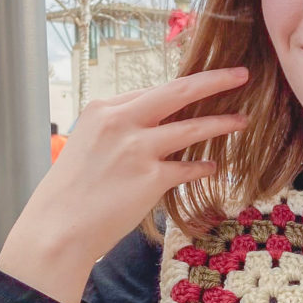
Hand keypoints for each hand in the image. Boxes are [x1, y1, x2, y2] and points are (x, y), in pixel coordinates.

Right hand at [0, 66, 250, 302]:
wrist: (59, 227)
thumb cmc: (70, 195)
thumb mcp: (87, 147)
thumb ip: (116, 135)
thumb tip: (146, 136)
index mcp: (103, 110)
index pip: (150, 92)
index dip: (180, 90)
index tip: (201, 85)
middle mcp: (122, 122)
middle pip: (178, 92)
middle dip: (214, 81)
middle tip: (240, 75)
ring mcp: (138, 149)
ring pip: (191, 128)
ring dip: (222, 123)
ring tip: (243, 120)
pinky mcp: (151, 178)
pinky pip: (188, 168)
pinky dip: (203, 168)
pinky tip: (213, 167)